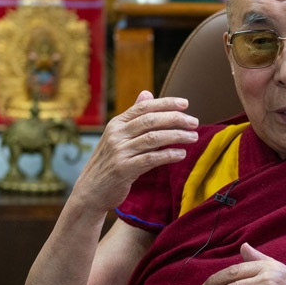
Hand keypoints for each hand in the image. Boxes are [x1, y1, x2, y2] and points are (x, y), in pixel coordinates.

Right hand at [71, 91, 198, 209]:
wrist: (90, 191)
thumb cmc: (109, 162)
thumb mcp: (118, 137)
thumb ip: (134, 117)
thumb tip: (147, 93)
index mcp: (116, 124)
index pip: (143, 107)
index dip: (166, 103)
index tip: (185, 104)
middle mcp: (116, 135)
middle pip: (151, 120)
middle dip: (176, 119)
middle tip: (195, 122)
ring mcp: (119, 152)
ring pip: (153, 138)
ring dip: (177, 136)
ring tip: (193, 137)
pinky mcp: (123, 169)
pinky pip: (151, 159)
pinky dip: (168, 155)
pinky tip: (181, 154)